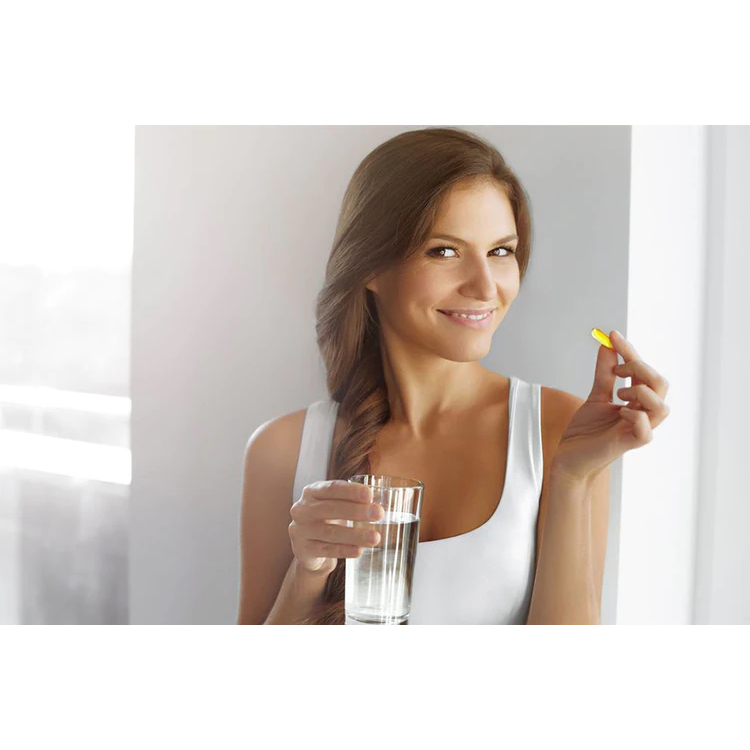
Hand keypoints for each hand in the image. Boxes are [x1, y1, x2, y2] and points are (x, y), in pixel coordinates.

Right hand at [288, 479, 384, 574]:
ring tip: (374, 537)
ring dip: (355, 535)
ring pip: (330, 532)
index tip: (370, 495)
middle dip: (357, 511)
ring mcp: (301, 530)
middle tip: (379, 513)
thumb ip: (351, 501)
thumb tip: (378, 505)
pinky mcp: (303, 550)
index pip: (332, 488)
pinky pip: (327, 550)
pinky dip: (345, 550)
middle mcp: (302, 509)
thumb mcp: (334, 505)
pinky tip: (359, 550)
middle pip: (331, 509)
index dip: (351, 491)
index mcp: (312, 492)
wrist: (307, 548)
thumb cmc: (327, 520)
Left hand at [553, 330, 670, 482]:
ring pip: (661, 406)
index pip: (645, 371)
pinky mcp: (628, 444)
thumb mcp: (595, 396)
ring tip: (618, 394)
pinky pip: (646, 430)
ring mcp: (638, 430)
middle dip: (639, 367)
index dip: (630, 351)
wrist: (569, 457)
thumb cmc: (585, 432)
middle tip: (616, 370)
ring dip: (639, 391)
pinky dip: (634, 415)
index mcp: (638, 403)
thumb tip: (607, 345)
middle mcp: (643, 415)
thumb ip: (604, 373)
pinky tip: (618, 412)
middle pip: (661, 384)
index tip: (612, 335)